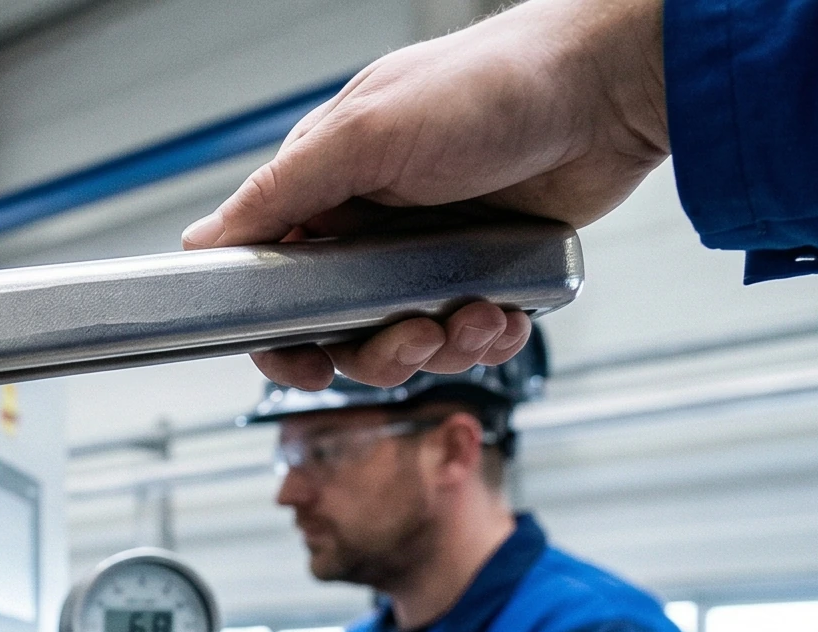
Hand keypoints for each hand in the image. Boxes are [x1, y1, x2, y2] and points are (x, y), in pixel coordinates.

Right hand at [182, 0, 667, 389]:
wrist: (613, 89)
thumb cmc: (492, 84)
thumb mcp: (366, 133)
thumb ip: (281, 192)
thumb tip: (204, 242)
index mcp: (329, 185)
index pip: (273, 278)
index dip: (280, 331)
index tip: (302, 361)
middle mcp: (373, 222)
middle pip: (337, 327)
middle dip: (371, 349)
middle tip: (410, 337)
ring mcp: (430, 250)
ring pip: (403, 339)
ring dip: (434, 346)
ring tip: (470, 320)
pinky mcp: (487, 269)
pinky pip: (467, 335)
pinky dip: (483, 340)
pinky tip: (503, 316)